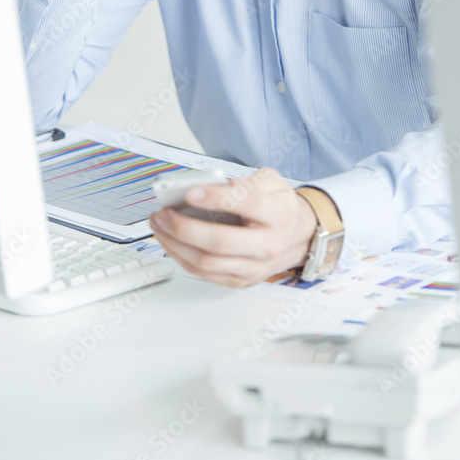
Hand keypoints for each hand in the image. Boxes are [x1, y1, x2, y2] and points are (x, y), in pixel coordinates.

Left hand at [149, 168, 318, 287]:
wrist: (299, 237)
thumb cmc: (279, 208)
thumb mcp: (272, 182)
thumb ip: (249, 180)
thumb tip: (222, 184)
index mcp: (277, 214)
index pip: (245, 204)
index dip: (215, 197)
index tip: (189, 191)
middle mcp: (267, 244)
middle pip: (219, 241)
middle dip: (185, 227)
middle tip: (164, 213)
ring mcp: (254, 267)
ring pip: (207, 262)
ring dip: (176, 244)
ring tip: (159, 226)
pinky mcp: (241, 280)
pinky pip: (205, 274)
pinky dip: (182, 258)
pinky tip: (170, 242)